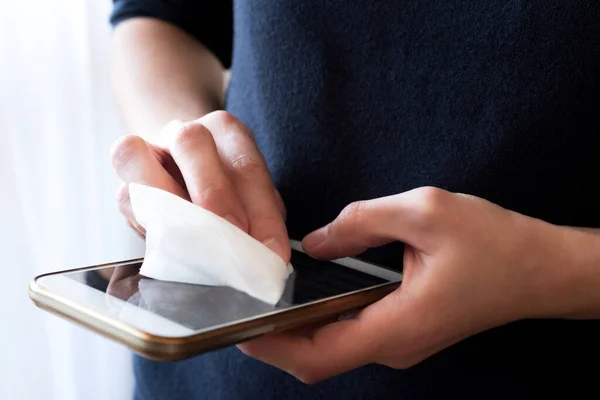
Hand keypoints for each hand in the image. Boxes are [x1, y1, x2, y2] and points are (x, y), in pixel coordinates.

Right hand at [110, 111, 289, 261]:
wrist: (186, 176)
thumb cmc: (230, 189)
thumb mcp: (255, 198)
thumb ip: (262, 218)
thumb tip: (268, 255)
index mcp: (224, 130)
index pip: (246, 164)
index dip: (261, 212)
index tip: (272, 251)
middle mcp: (181, 132)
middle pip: (190, 140)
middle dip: (213, 192)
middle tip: (232, 234)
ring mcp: (146, 152)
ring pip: (134, 152)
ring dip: (165, 198)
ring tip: (192, 238)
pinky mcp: (125, 184)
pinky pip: (124, 195)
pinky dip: (146, 222)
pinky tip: (172, 244)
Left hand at [238, 187, 566, 382]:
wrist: (537, 268)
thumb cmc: (493, 243)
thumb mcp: (425, 212)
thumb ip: (360, 223)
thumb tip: (315, 242)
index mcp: (398, 325)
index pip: (317, 355)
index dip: (272, 346)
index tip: (239, 324)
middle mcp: (394, 345)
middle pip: (316, 358)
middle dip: (273, 337)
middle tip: (242, 300)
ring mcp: (399, 343)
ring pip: (330, 348)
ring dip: (294, 328)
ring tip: (265, 294)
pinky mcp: (402, 331)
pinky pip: (349, 334)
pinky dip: (319, 320)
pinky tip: (306, 292)